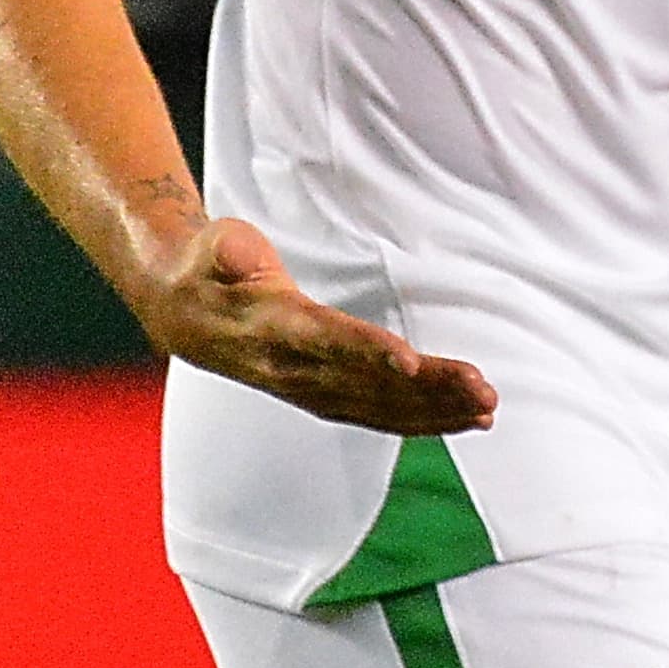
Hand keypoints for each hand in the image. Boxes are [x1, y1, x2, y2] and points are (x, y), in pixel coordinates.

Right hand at [140, 217, 498, 435]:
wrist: (181, 313)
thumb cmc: (209, 267)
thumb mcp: (215, 245)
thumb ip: (229, 250)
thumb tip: (236, 253)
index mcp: (273, 326)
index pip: (327, 341)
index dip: (367, 353)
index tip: (411, 362)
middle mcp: (293, 368)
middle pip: (368, 383)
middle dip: (428, 390)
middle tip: (483, 391)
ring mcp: (308, 389)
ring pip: (379, 408)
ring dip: (436, 411)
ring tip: (487, 409)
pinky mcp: (322, 396)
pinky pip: (377, 416)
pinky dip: (422, 421)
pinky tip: (464, 421)